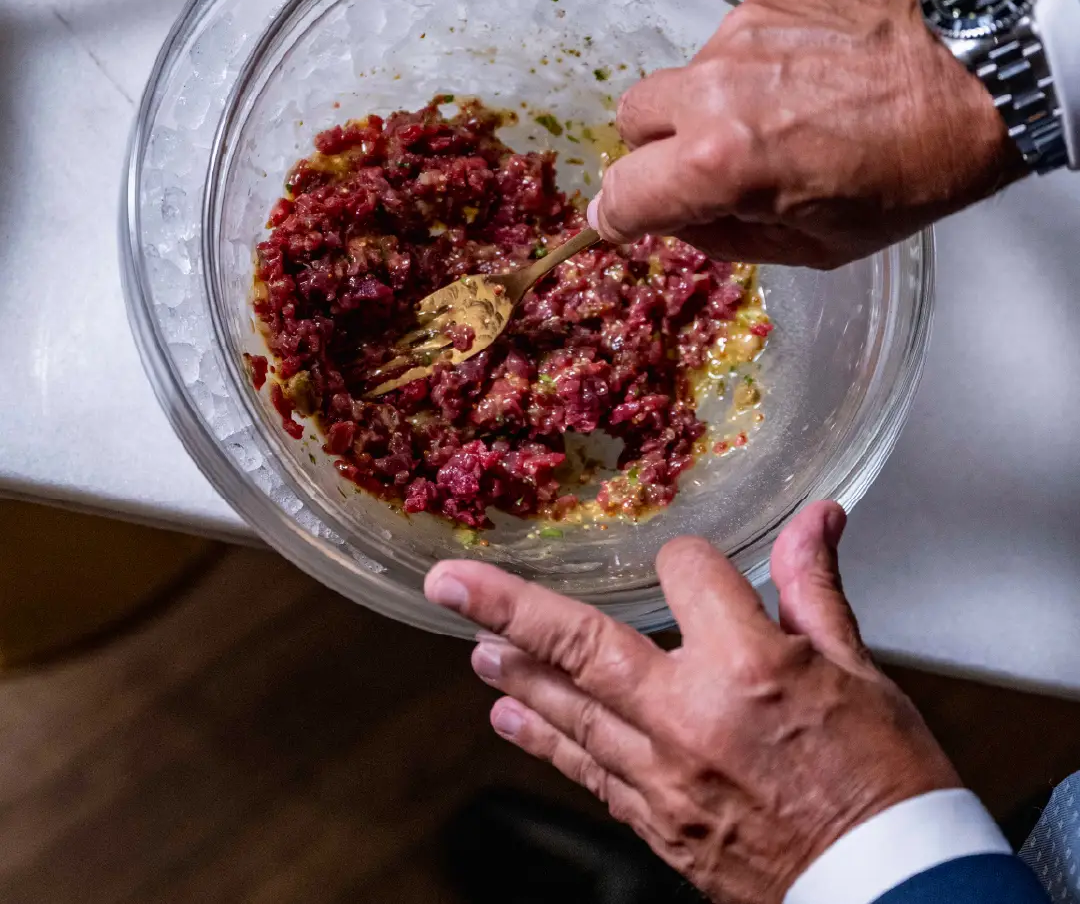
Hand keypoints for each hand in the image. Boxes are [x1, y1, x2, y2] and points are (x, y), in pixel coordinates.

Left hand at [425, 502, 958, 903]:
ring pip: (571, 711)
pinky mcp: (659, 825)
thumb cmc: (884, 786)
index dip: (688, 559)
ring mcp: (666, 777)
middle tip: (449, 584)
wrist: (895, 897)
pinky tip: (510, 717)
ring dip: (518, 672)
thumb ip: (814, 589)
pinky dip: (545, 742)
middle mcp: (690, 717)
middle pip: (581, 644)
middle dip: (506, 608)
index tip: (695, 565)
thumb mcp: (858, 672)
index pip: (685, 573)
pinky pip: (587, 774)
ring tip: (477, 643)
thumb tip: (815, 518)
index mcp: (749, 665)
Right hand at [587, 0, 1024, 267]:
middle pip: (632, 119)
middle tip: (710, 162)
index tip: (625, 216)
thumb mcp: (817, 247)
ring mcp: (738, 33)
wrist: (980, 79)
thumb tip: (681, 222)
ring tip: (780, 111)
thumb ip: (727, 237)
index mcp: (721, 164)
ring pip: (683, 75)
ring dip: (709, 102)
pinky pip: (728, 37)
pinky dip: (751, 61)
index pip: (621, 193)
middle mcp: (714, 90)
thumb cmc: (912, 172)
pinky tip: (804, 73)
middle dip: (658, 149)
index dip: (619, 214)